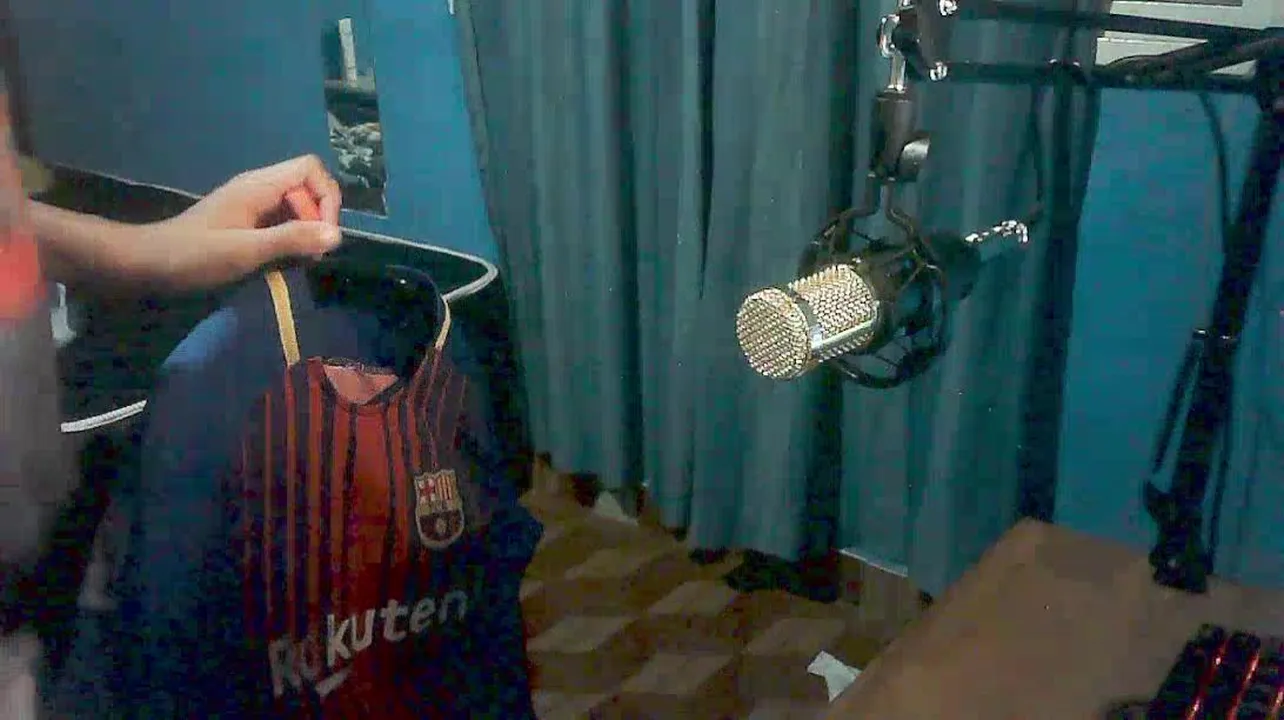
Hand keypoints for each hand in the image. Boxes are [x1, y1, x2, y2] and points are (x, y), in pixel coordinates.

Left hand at [141, 154, 343, 287]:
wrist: (147, 263)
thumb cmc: (193, 255)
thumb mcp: (245, 250)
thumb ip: (291, 239)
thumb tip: (337, 235)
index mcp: (258, 186)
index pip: (311, 169)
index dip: (326, 198)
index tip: (322, 233)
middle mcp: (258, 188)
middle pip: (308, 187)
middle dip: (318, 218)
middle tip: (311, 254)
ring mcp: (251, 204)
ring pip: (296, 206)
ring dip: (306, 230)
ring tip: (300, 261)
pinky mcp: (246, 221)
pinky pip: (281, 220)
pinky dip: (290, 238)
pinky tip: (283, 262)